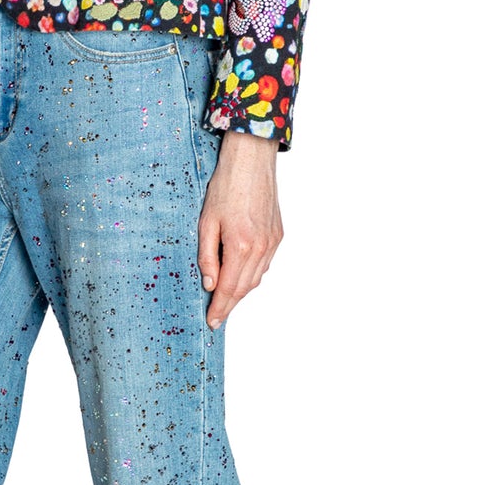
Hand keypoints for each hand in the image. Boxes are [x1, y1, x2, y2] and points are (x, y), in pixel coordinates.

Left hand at [198, 131, 282, 326]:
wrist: (251, 162)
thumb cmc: (225, 187)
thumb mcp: (206, 222)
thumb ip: (207, 256)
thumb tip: (210, 284)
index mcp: (241, 245)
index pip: (229, 288)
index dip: (219, 308)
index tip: (212, 322)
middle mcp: (261, 248)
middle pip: (245, 288)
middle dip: (230, 305)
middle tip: (216, 316)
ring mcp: (273, 242)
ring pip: (257, 278)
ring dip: (241, 292)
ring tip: (225, 301)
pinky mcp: (278, 235)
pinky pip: (265, 264)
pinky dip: (252, 275)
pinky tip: (240, 276)